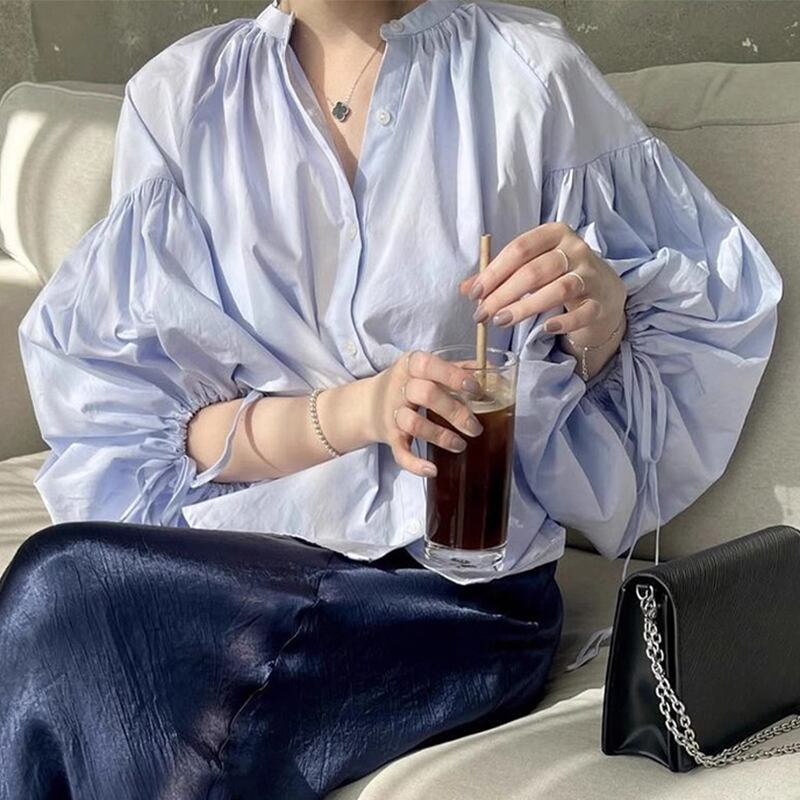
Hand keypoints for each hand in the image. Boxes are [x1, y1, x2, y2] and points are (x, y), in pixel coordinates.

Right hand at [363, 350, 485, 477]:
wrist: (368, 404)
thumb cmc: (408, 384)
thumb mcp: (426, 370)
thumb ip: (456, 368)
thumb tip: (490, 371)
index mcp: (410, 366)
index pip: (429, 365)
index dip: (453, 375)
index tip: (475, 388)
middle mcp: (399, 388)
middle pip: (426, 394)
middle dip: (455, 412)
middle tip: (476, 428)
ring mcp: (392, 413)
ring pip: (414, 423)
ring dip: (441, 436)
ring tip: (460, 446)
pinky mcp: (389, 437)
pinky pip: (400, 452)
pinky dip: (415, 464)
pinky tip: (432, 470)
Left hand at [458, 222, 625, 339]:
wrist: (604, 292)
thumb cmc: (560, 276)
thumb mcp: (531, 268)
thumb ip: (500, 275)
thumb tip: (465, 288)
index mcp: (555, 233)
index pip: (519, 249)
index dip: (494, 272)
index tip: (474, 294)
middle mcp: (576, 249)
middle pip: (535, 270)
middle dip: (503, 294)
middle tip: (483, 314)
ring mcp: (591, 275)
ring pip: (558, 289)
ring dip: (526, 307)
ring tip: (502, 321)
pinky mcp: (601, 302)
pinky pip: (582, 313)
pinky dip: (563, 321)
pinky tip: (545, 329)